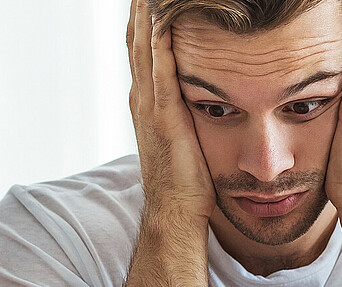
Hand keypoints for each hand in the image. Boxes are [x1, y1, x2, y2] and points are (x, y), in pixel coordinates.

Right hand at [127, 0, 215, 221]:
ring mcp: (148, 106)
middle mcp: (141, 98)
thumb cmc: (188, 181)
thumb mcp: (186, 135)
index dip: (144, 18)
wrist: (176, 212)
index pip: (142, 48)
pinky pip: (159, 66)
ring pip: (142, 46)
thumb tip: (206, 95)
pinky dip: (159, 37)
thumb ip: (188, 111)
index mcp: (146, 101)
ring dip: (145, 15)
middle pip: (135, 39)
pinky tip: (163, 13)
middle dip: (140, 8)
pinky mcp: (163, 115)